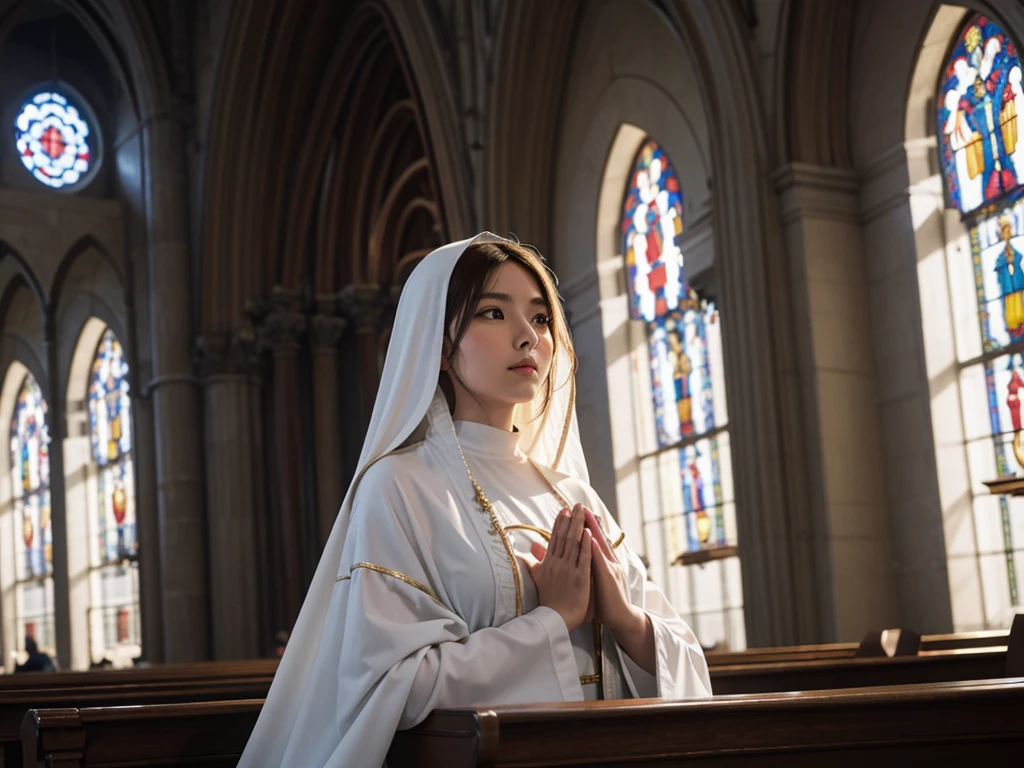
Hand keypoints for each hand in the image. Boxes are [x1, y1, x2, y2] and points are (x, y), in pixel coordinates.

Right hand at [526, 505, 592, 631]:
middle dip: (570, 519)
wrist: (554, 620)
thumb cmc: (549, 601)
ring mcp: (568, 570)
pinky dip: (586, 545)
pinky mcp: (579, 578)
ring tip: (582, 512)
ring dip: (578, 526)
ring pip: (573, 543)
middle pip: (564, 537)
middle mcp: (558, 564)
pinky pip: (583, 558)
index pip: (554, 539)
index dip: (559, 524)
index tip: (563, 511)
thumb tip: (522, 555)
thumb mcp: (538, 579)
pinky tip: (589, 533)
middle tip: (576, 505)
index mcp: (549, 564)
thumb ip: (533, 565)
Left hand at [583, 506, 642, 633]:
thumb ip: (586, 567)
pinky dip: (595, 549)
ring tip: (584, 514)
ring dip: (591, 528)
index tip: (575, 512)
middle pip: (597, 537)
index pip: (594, 540)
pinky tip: (590, 538)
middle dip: (588, 520)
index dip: (585, 525)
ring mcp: (610, 567)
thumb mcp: (594, 580)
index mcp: (604, 562)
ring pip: (600, 544)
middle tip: (579, 505)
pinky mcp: (609, 577)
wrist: (620, 617)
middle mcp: (609, 561)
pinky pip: (601, 561)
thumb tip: (573, 557)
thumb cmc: (604, 600)